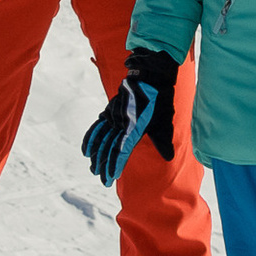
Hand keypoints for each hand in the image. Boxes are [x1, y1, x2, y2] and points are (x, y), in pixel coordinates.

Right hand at [82, 48, 178, 184]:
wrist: (149, 74)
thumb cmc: (158, 98)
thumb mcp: (164, 119)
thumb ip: (163, 139)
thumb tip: (169, 157)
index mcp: (134, 125)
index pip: (121, 149)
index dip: (115, 164)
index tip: (111, 176)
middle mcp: (120, 122)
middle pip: (109, 147)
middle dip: (105, 165)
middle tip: (103, 181)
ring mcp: (113, 116)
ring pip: (101, 139)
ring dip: (97, 156)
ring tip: (94, 170)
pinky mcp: (110, 110)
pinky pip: (98, 127)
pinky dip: (91, 139)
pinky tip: (86, 151)